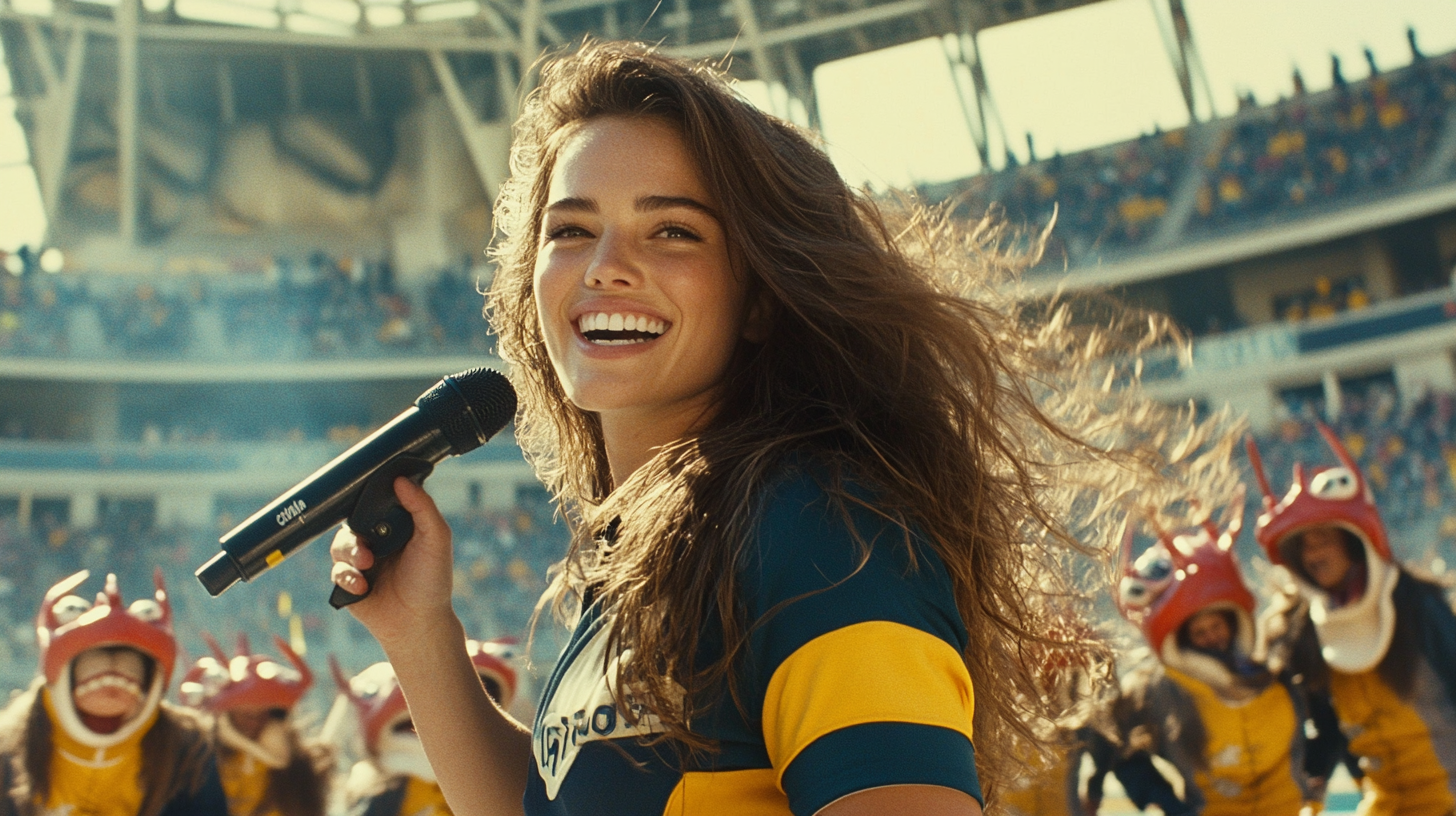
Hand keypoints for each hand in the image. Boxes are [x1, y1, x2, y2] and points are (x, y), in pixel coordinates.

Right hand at [330, 477, 456, 647]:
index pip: (377, 501)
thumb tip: (401, 480)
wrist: (418, 622)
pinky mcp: (349, 581)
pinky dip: (347, 577)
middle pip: (353, 521)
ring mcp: (361, 560)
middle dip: (356, 531)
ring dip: (350, 553)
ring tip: (366, 565)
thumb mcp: (436, 538)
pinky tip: (362, 586)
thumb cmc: (432, 580)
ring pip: (340, 544)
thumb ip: (422, 507)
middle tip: (369, 546)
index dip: (369, 496)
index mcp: (398, 524)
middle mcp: (377, 539)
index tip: (364, 491)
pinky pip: (337, 570)